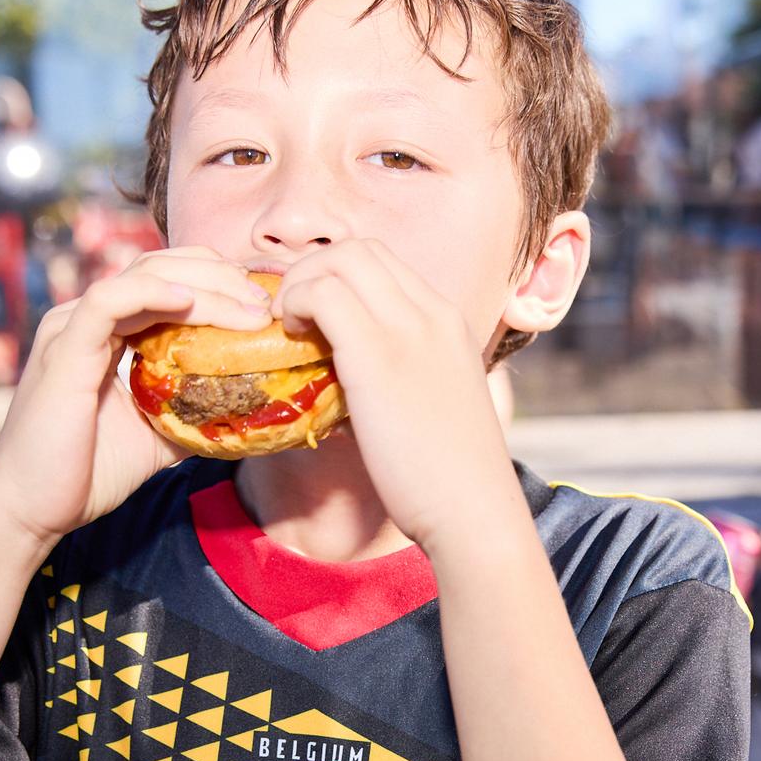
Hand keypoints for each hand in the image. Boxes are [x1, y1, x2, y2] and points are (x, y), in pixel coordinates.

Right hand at [0, 248, 270, 550]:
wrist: (30, 511)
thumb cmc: (86, 474)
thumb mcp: (157, 435)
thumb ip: (192, 411)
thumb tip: (248, 410)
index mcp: (106, 332)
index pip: (166, 281)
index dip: (218, 283)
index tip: (262, 308)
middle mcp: (86, 319)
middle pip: (160, 267)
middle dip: (220, 277)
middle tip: (265, 304)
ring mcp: (71, 329)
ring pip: (143, 277)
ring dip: (204, 286)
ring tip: (248, 307)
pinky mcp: (63, 350)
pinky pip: (109, 302)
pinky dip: (154, 293)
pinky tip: (193, 301)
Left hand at [272, 240, 514, 548]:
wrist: (473, 510)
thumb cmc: (449, 476)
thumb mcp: (434, 405)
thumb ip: (401, 378)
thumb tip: (353, 385)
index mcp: (448, 322)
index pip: (385, 263)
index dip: (339, 277)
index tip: (315, 313)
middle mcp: (431, 314)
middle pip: (360, 250)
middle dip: (313, 270)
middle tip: (291, 315)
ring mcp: (407, 329)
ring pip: (338, 260)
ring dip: (299, 283)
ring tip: (286, 325)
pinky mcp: (376, 354)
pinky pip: (321, 294)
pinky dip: (294, 303)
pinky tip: (289, 337)